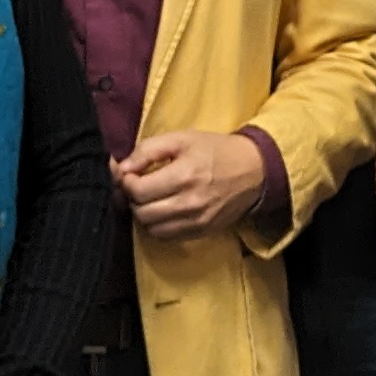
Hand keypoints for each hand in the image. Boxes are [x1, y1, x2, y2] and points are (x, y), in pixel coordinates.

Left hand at [113, 129, 271, 242]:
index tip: (132, 174)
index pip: (138, 191)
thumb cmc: (215, 150)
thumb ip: (147, 150)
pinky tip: (164, 211)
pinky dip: (158, 226)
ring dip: (144, 214)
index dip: (127, 182)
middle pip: (142, 212)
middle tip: (139, 187)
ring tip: (151, 199)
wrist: (254, 170)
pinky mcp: (202, 232)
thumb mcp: (181, 138)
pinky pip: (166, 237)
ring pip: (151, 228)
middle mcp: (190, 203)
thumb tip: (121, 168)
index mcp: (184, 175)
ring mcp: (197, 221)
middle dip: (133, 199)